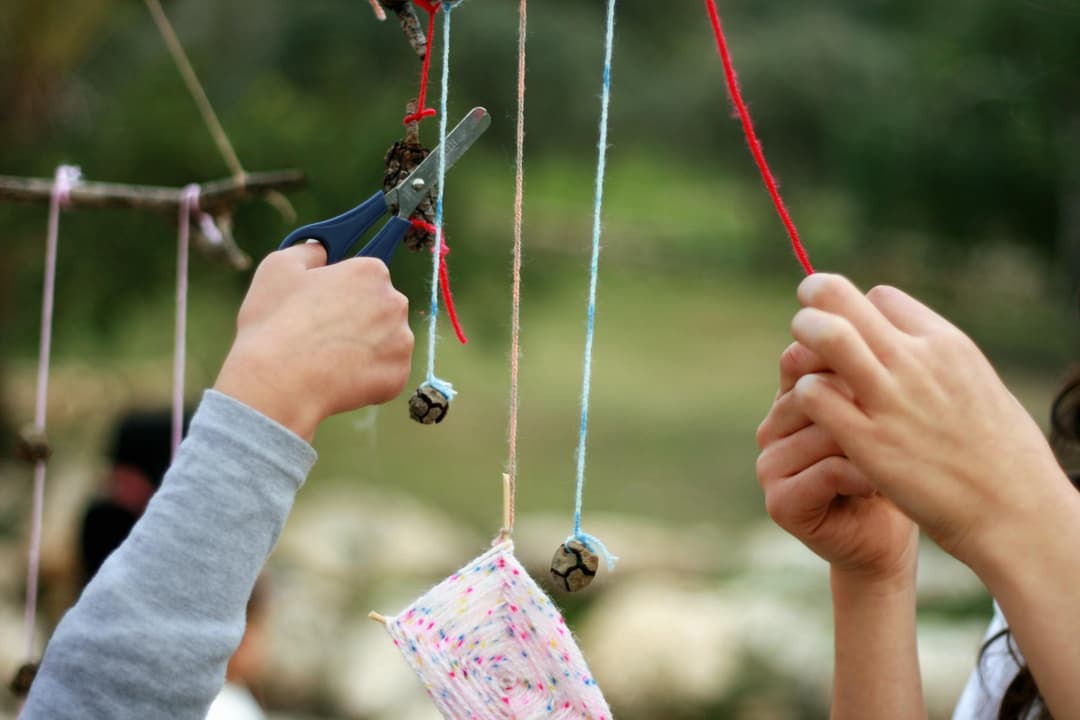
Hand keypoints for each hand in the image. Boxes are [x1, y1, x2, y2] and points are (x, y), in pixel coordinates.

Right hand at [214, 243, 413, 439]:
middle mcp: (395, 302)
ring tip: (327, 359)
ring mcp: (401, 341)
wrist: (279, 383)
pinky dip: (366, 377)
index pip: (367, 276)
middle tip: (323, 334)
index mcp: (371, 272)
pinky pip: (385, 373)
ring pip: (385, 342)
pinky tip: (338, 379)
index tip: (327, 304)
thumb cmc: (275, 323)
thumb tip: (321, 250)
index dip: (343, 290)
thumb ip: (308, 251)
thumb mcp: (279, 267)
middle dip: (358, 319)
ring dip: (365, 349)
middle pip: (381, 308)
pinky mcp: (398, 376)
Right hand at [756, 342, 917, 585]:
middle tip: (894, 424)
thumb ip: (868, 362)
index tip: (885, 385)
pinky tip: (880, 483)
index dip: (845, 363)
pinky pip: (823, 470)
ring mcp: (770, 464)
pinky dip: (860, 474)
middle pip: (809, 388)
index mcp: (792, 396)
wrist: (891, 537)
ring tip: (893, 458)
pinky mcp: (780, 502)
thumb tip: (872, 299)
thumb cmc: (898, 466)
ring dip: (865, 442)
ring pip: (819, 428)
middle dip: (859, 402)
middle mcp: (773, 426)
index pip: (802, 357)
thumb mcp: (885, 406)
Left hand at [786, 273, 1068, 572]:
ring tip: (796, 353)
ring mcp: (890, 399)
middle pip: (842, 299)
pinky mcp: (868, 441)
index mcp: (947, 344)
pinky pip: (815, 395)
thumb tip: (910, 347)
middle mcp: (917, 362)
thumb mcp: (978, 387)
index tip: (857, 333)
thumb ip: (939, 364)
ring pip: (826, 335)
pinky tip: (809, 406)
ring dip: (803, 335)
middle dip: (816, 300)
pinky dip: (804, 392)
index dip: (860, 311)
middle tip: (804, 316)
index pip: (880, 298)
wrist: (1014, 512)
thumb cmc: (1001, 456)